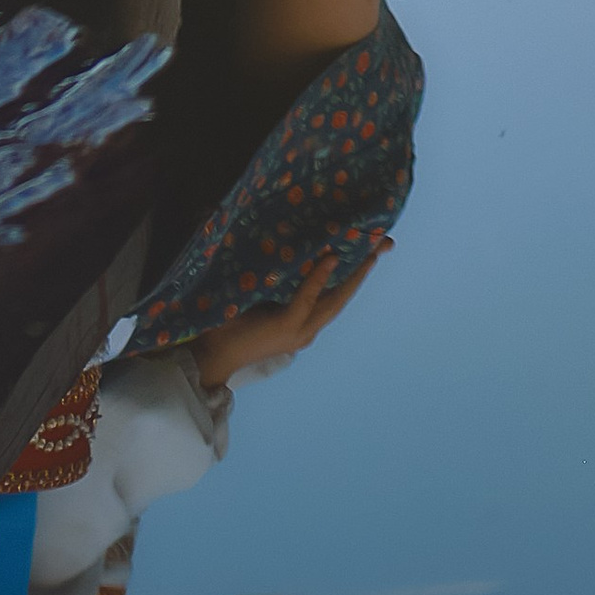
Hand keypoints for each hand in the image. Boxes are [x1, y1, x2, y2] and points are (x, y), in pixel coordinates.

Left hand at [189, 249, 381, 386]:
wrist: (209, 354)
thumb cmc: (227, 322)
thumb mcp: (256, 296)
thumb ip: (271, 277)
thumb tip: (275, 239)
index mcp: (301, 321)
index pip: (334, 295)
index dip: (353, 274)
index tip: (371, 251)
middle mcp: (306, 328)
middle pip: (343, 296)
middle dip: (364, 270)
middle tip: (384, 245)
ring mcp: (299, 330)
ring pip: (334, 298)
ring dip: (353, 273)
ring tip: (370, 250)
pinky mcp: (286, 326)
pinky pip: (306, 297)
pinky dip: (319, 277)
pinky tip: (330, 258)